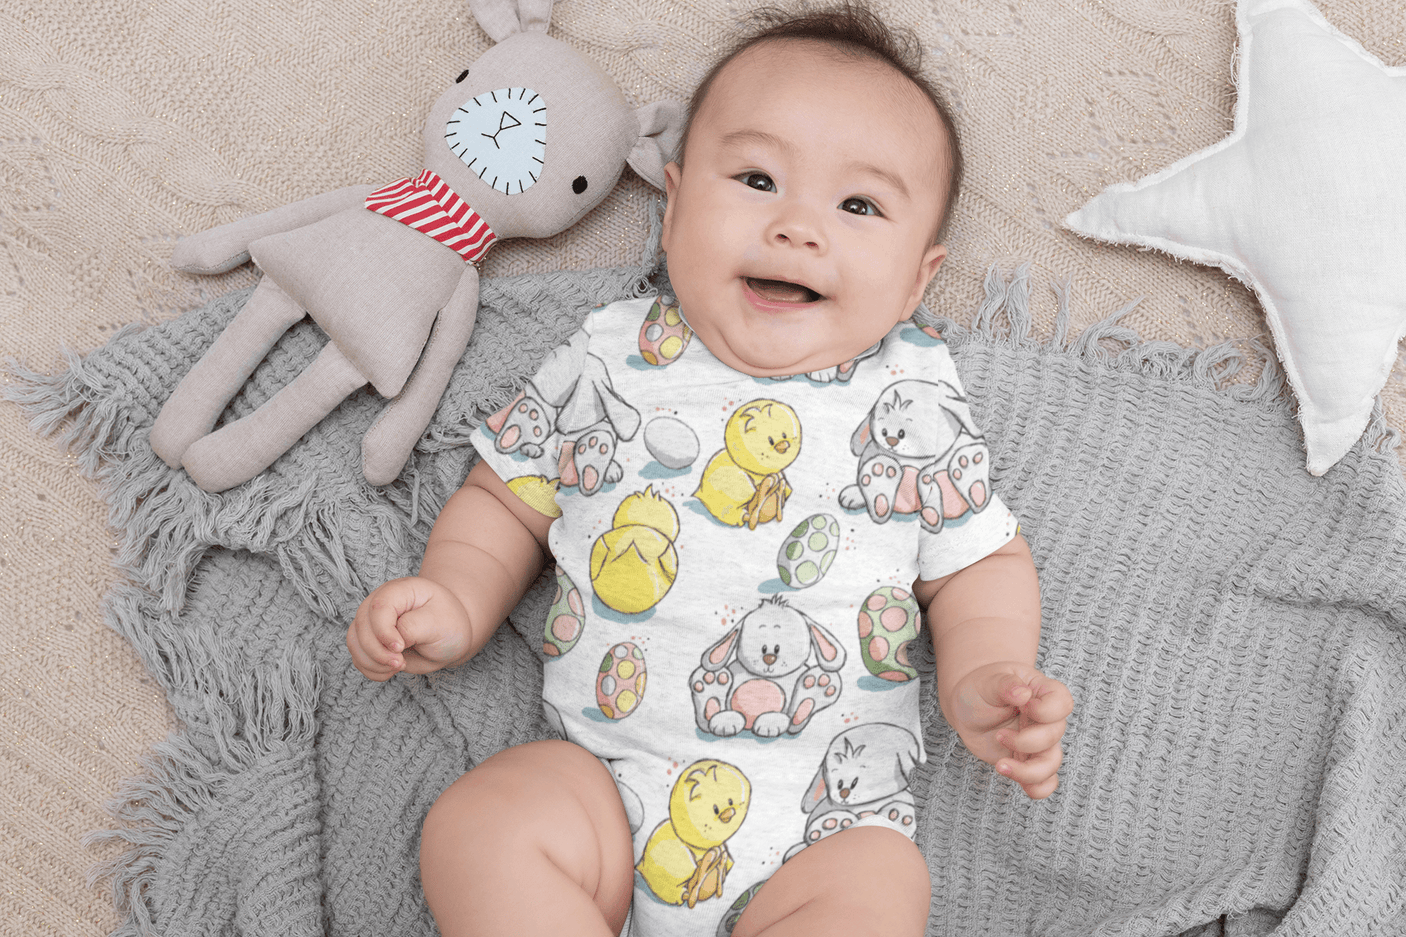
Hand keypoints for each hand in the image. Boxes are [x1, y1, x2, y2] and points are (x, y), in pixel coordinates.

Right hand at [346, 576, 473, 680]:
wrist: (452, 635)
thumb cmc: (448, 624)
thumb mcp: (439, 623)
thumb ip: (412, 627)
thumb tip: (390, 641)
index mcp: (400, 591)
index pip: (378, 608)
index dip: (384, 632)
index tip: (400, 648)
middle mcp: (380, 602)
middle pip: (362, 626)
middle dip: (378, 652)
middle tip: (401, 662)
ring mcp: (372, 621)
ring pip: (355, 643)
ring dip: (373, 662)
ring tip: (398, 666)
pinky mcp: (370, 640)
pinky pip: (358, 656)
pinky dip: (371, 669)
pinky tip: (390, 670)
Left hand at [944, 663, 1072, 798]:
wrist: (969, 707)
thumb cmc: (982, 688)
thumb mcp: (989, 681)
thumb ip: (1006, 684)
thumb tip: (1023, 693)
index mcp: (1042, 693)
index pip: (1062, 703)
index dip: (1046, 711)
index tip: (1024, 706)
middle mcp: (1046, 721)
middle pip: (1054, 737)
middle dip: (1026, 741)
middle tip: (1000, 735)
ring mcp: (1039, 743)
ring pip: (1052, 765)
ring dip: (1028, 771)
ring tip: (1000, 765)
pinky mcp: (1027, 762)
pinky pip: (1045, 783)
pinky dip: (1036, 788)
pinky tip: (1013, 777)